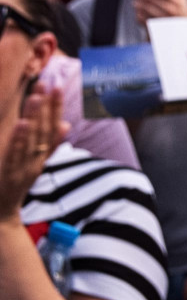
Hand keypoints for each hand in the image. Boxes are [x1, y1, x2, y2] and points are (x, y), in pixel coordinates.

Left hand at [0, 80, 65, 217]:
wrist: (2, 215)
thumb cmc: (14, 186)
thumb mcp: (34, 165)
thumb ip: (50, 145)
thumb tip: (66, 124)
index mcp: (41, 156)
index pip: (53, 127)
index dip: (56, 107)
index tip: (57, 86)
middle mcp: (36, 159)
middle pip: (44, 130)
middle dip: (46, 106)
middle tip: (46, 84)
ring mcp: (24, 167)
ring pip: (32, 139)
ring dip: (35, 117)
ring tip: (36, 97)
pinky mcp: (10, 174)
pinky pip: (16, 154)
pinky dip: (19, 139)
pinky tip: (22, 124)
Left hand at [131, 0, 186, 24]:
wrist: (183, 34)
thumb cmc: (181, 12)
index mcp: (179, 1)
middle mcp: (172, 10)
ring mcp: (165, 20)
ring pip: (146, 9)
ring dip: (138, 4)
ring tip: (135, 2)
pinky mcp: (157, 29)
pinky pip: (144, 20)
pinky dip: (139, 15)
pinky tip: (139, 12)